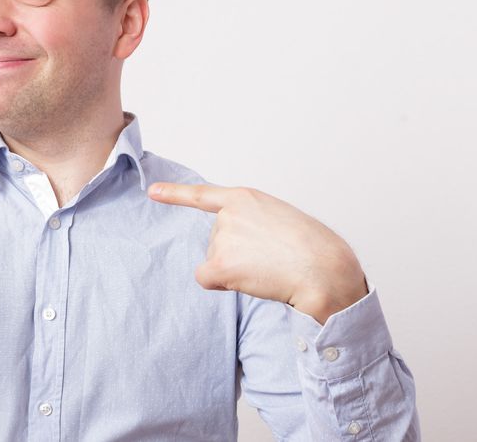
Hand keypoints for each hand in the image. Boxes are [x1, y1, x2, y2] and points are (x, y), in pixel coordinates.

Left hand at [149, 183, 367, 323]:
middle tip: (271, 257)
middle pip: (216, 242)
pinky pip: (207, 278)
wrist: (324, 269)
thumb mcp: (281, 219)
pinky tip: (249, 280)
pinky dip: (222, 284)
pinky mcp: (219, 263)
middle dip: (239, 254)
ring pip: (216, 262)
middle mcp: (228, 215)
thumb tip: (237, 250)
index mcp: (245, 198)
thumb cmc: (314, 248)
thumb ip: (253, 223)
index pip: (202, 195)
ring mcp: (223, 237)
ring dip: (237, 270)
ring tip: (269, 266)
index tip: (152, 192)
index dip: (174, 194)